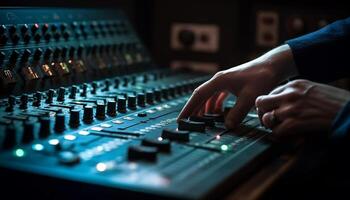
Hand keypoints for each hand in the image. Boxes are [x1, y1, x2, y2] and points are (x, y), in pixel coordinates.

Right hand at [178, 45, 298, 128]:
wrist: (272, 65)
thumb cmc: (262, 77)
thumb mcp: (250, 97)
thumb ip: (238, 112)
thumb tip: (228, 126)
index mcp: (219, 81)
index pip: (199, 95)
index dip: (189, 108)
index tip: (181, 119)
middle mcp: (219, 80)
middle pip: (201, 96)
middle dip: (193, 109)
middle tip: (186, 122)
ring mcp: (225, 81)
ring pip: (209, 96)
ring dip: (204, 108)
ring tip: (201, 120)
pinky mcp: (231, 84)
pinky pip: (217, 95)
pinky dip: (214, 105)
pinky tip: (217, 113)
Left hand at [256, 79, 349, 137]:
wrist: (348, 111)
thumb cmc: (334, 101)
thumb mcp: (313, 89)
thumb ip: (296, 93)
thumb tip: (283, 102)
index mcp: (294, 84)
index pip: (269, 93)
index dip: (270, 104)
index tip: (273, 110)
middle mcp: (289, 94)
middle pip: (260, 102)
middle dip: (263, 112)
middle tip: (269, 120)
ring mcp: (291, 108)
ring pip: (266, 118)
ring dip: (271, 125)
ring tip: (278, 127)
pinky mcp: (295, 122)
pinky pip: (276, 131)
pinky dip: (279, 135)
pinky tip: (286, 134)